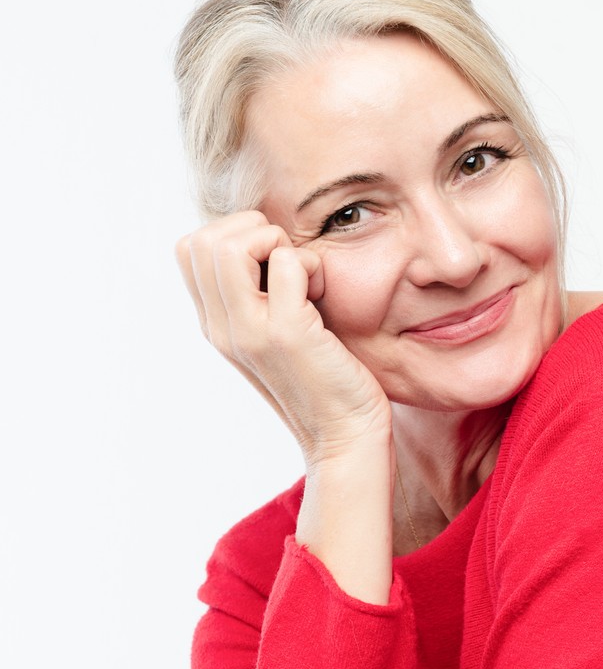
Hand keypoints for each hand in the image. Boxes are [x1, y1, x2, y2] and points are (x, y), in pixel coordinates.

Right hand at [175, 210, 392, 465]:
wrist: (345, 438)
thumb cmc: (324, 381)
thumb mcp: (276, 334)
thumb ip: (258, 295)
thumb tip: (265, 243)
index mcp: (216, 326)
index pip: (190, 248)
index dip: (234, 235)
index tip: (271, 265)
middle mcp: (223, 329)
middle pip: (204, 239)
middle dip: (254, 231)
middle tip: (288, 265)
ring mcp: (251, 331)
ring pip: (233, 244)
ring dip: (278, 243)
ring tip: (303, 279)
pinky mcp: (287, 334)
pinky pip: (288, 262)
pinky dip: (312, 265)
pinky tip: (323, 296)